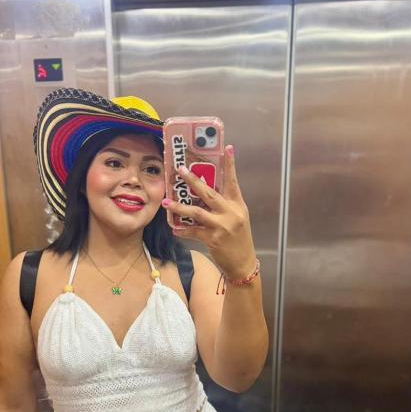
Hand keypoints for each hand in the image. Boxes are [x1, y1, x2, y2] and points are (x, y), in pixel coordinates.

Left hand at [162, 145, 257, 278]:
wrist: (243, 263)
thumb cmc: (238, 239)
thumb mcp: (236, 218)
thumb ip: (223, 205)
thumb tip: (204, 193)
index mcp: (237, 205)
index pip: (233, 181)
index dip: (230, 165)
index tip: (228, 148)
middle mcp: (231, 213)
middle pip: (209, 192)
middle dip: (193, 180)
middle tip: (180, 170)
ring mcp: (222, 226)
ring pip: (197, 212)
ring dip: (180, 207)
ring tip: (167, 202)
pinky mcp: (213, 239)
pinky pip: (194, 231)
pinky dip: (183, 230)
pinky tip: (174, 229)